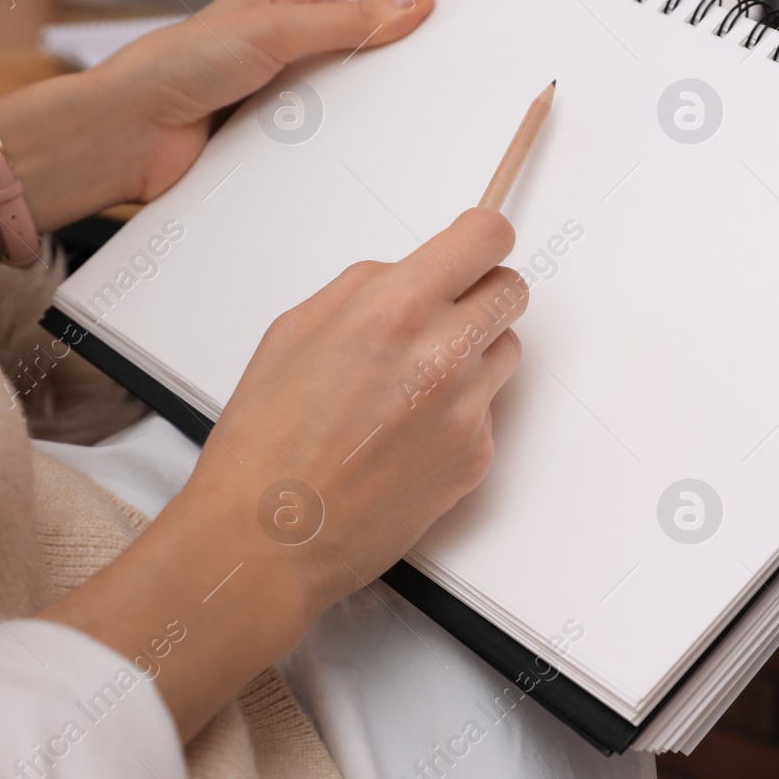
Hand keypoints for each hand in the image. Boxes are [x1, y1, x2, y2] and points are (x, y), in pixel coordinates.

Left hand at [34, 0, 436, 208]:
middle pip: (348, 60)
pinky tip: (360, 165)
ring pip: (333, 110)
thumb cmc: (177, 68)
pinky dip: (332, 157)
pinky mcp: (259, 151)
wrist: (122, 138)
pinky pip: (310, 153)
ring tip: (408, 127)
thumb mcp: (274, 31)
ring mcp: (266, 105)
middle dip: (385, 71)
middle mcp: (272, 56)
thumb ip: (348, 22)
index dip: (397, 11)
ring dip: (359, 120)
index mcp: (274, 10)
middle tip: (439, 82)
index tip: (444, 19)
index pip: (352, 5)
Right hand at [38, 209, 527, 739]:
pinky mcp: (476, 457)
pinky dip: (458, 413)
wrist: (270, 539)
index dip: (480, 240)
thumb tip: (412, 272)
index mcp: (394, 309)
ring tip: (411, 385)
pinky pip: (488, 410)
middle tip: (439, 317)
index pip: (486, 238)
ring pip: (506, 350)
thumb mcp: (293, 330)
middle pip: (513, 291)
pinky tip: (405, 435)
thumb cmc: (266, 441)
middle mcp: (443, 354)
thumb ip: (365, 288)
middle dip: (480, 294)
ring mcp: (467, 410)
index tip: (471, 249)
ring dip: (473, 353)